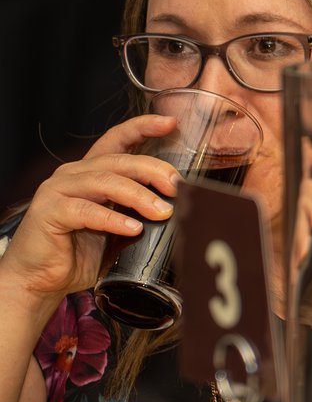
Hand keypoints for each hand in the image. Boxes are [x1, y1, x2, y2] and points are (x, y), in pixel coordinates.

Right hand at [0, 116, 179, 309]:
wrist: (41, 278)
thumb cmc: (80, 253)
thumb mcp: (119, 229)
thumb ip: (140, 214)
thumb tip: (180, 210)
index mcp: (91, 173)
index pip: (117, 140)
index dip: (142, 128)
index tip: (170, 123)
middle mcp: (74, 174)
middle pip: (118, 161)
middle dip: (152, 170)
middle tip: (177, 186)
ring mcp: (58, 190)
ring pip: (104, 182)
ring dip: (138, 196)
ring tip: (163, 212)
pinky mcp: (49, 211)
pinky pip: (86, 210)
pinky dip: (113, 219)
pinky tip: (133, 228)